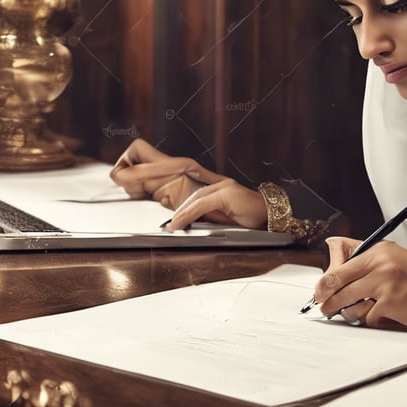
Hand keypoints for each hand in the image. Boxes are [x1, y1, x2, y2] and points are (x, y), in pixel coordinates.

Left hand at [110, 138, 266, 229]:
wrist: (273, 219)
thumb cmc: (248, 220)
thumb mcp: (221, 219)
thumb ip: (201, 216)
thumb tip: (177, 221)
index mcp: (211, 187)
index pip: (183, 184)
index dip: (161, 182)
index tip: (141, 188)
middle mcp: (215, 182)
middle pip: (182, 184)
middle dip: (157, 186)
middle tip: (133, 188)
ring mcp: (222, 186)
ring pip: (191, 197)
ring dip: (175, 211)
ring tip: (164, 224)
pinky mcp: (228, 194)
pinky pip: (202, 203)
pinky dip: (187, 215)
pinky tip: (176, 224)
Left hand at [313, 237, 406, 332]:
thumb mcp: (395, 261)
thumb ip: (368, 264)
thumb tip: (332, 273)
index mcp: (380, 249)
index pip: (341, 256)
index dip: (326, 275)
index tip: (321, 287)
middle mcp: (381, 261)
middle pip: (336, 280)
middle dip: (326, 297)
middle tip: (321, 306)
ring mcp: (385, 282)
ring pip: (348, 302)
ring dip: (351, 312)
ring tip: (363, 312)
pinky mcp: (390, 302)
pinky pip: (367, 317)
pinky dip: (374, 320)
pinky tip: (388, 315)